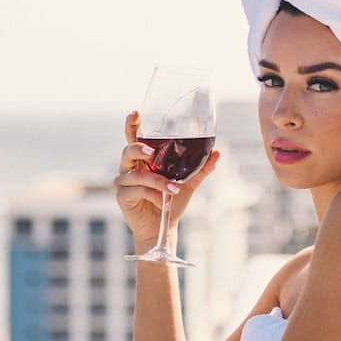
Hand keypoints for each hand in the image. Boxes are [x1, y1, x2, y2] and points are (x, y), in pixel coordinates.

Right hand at [114, 111, 220, 245]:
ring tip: (173, 188)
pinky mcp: (122, 197)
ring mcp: (124, 182)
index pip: (134, 137)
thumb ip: (201, 168)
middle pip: (127, 150)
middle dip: (138, 148)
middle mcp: (130, 167)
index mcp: (142, 159)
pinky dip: (152, 194)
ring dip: (156, 180)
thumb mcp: (189, 183)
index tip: (136, 113)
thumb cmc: (170, 201)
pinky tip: (162, 201)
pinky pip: (136, 191)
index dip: (132, 125)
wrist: (162, 226)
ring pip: (136, 174)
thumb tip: (217, 152)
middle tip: (151, 152)